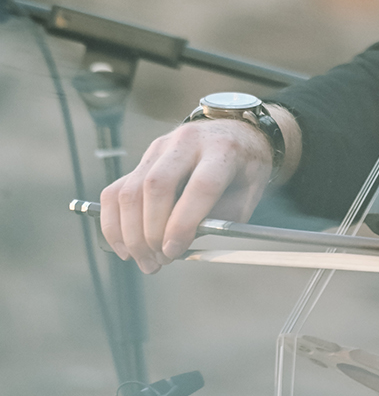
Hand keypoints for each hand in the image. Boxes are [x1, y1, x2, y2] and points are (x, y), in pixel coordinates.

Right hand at [100, 105, 300, 273]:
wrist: (234, 133)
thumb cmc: (243, 169)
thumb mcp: (247, 195)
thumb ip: (221, 221)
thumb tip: (184, 247)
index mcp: (223, 150)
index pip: (201, 185)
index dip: (184, 222)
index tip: (173, 251)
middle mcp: (188, 142)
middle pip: (157, 186)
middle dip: (151, 232)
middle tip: (158, 261)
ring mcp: (161, 147)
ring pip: (131, 190)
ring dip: (131, 233)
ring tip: (144, 260)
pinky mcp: (143, 157)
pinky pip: (115, 190)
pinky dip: (113, 223)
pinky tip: (124, 246)